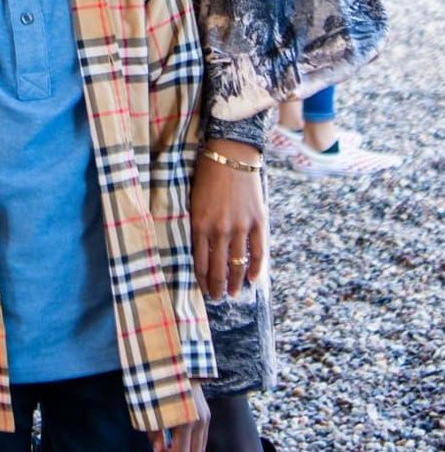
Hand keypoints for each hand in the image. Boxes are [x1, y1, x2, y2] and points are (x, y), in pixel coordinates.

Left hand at [148, 383, 209, 451]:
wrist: (179, 361)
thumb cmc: (159, 383)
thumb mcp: (150, 408)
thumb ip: (154, 432)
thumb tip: (158, 451)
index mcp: (184, 422)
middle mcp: (198, 422)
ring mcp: (205, 418)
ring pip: (199, 449)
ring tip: (166, 449)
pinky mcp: (207, 413)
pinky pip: (201, 438)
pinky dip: (190, 445)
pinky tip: (176, 440)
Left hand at [191, 143, 265, 299]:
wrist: (231, 153)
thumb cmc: (207, 174)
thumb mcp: (193, 201)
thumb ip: (196, 225)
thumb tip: (198, 249)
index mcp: (200, 224)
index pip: (199, 263)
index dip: (201, 281)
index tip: (202, 291)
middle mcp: (219, 229)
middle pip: (218, 269)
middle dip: (216, 287)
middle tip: (217, 298)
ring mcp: (240, 226)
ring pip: (237, 264)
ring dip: (234, 282)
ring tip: (232, 293)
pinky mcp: (257, 221)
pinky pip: (258, 251)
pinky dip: (256, 268)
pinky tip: (252, 279)